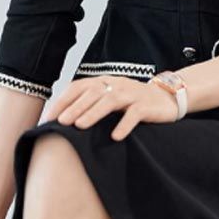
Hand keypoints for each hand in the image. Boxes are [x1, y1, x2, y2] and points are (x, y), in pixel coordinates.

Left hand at [43, 76, 179, 140]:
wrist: (168, 97)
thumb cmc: (133, 101)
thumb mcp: (111, 98)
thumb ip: (92, 103)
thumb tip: (63, 120)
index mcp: (105, 82)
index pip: (79, 87)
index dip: (63, 101)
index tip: (49, 117)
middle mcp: (117, 84)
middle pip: (93, 93)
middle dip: (75, 107)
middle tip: (61, 122)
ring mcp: (132, 94)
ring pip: (110, 100)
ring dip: (94, 113)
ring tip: (80, 126)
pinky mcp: (147, 106)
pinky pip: (135, 114)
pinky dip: (124, 124)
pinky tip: (115, 136)